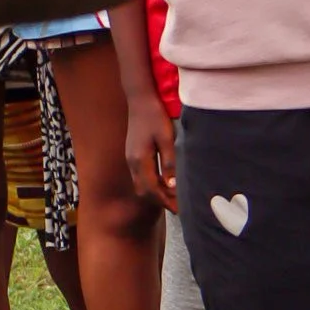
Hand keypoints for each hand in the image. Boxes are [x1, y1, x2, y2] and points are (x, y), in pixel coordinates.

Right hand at [125, 92, 176, 210]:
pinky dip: (152, 184)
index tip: (179, 209)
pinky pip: (140, 176)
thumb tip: (172, 185)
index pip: (152, 190)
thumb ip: (169, 162)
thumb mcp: (166, 138)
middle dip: (160, 201)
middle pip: (144, 191)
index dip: (165, 201)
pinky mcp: (132, 154)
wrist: (140, 99)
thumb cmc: (155, 116)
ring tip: (173, 196)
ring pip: (141, 185)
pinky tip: (164, 181)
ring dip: (155, 193)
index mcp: (140, 160)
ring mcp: (130, 159)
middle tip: (178, 206)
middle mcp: (132, 163)